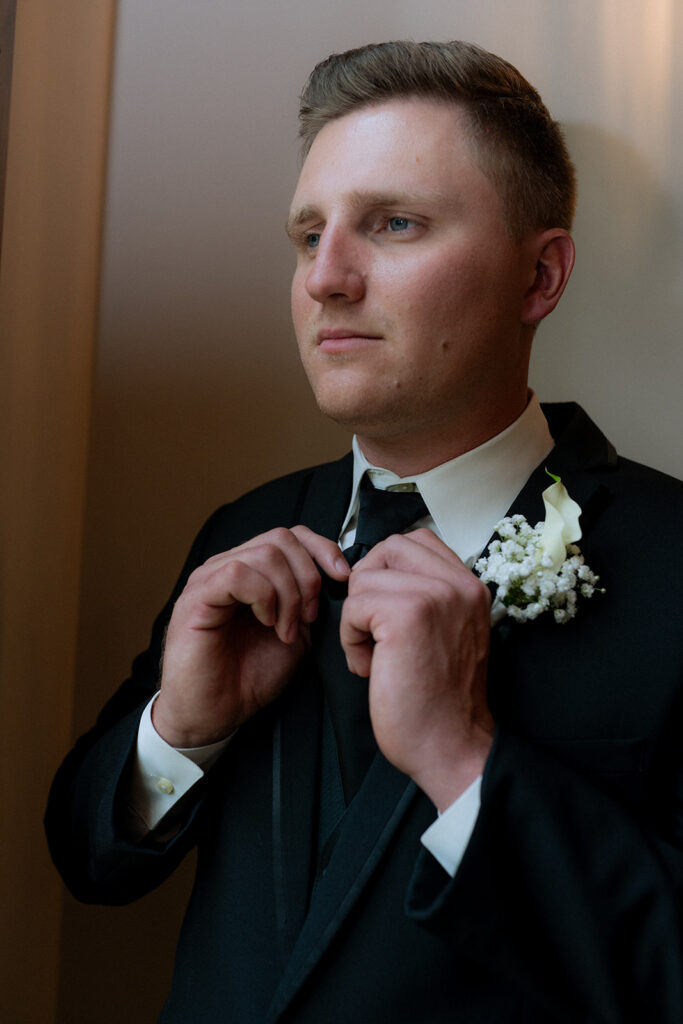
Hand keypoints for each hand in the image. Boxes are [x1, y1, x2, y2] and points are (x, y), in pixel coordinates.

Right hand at [153, 526, 348, 746]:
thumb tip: (336, 581)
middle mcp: (228, 567)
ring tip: (286, 630)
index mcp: (252, 572)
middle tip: (309, 618)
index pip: (291, 535)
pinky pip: (238, 573)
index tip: (342, 578)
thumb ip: (309, 604)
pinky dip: (263, 597)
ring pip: (265, 553)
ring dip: (288, 594)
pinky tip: (267, 623)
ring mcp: (210, 578)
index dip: (322, 549)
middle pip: (281, 538)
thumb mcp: (296, 636)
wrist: (214, 715)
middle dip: (308, 576)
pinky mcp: (198, 596)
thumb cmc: (247, 678)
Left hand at [339, 529, 493, 809]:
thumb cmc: (438, 699)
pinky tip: (372, 669)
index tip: (386, 613)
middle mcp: (459, 584)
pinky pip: (353, 607)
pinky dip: (351, 640)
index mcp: (470, 586)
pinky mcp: (406, 616)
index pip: (416, 540)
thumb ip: (427, 596)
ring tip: (377, 656)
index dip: (387, 570)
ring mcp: (434, 596)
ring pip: (364, 578)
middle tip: (376, 630)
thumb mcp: (447, 632)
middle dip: (368, 587)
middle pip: (387, 549)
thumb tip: (374, 572)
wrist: (449, 746)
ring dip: (358, 620)